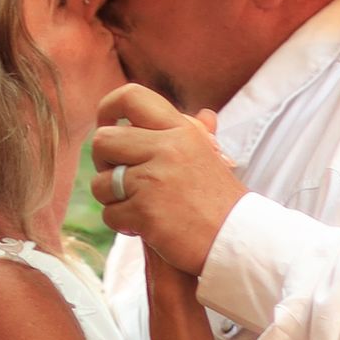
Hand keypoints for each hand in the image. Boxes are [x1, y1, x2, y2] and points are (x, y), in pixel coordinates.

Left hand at [91, 86, 242, 275]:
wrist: (238, 242)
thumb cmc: (223, 203)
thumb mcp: (214, 159)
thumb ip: (200, 135)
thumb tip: (203, 115)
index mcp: (181, 130)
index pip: (130, 97)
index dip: (108, 109)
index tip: (107, 126)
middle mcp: (166, 148)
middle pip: (103, 140)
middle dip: (104, 164)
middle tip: (121, 180)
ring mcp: (154, 180)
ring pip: (101, 182)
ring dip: (113, 200)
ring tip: (137, 208)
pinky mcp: (146, 211)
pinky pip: (110, 214)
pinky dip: (123, 225)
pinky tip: (144, 228)